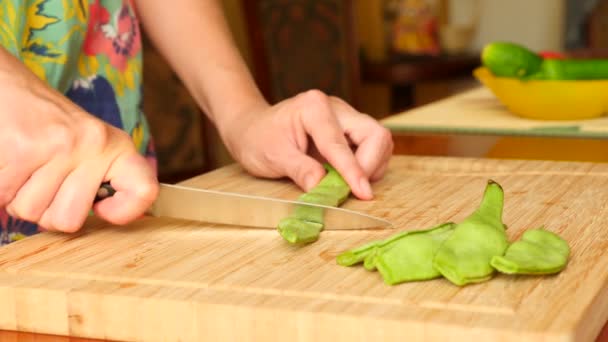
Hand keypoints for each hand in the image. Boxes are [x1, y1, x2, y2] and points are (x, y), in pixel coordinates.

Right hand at [0, 48, 157, 231]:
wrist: (5, 83)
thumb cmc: (44, 122)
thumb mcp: (86, 144)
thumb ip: (98, 178)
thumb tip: (107, 216)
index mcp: (116, 146)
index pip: (145, 192)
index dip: (124, 212)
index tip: (102, 208)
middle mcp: (94, 144)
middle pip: (69, 221)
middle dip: (45, 210)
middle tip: (39, 178)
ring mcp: (60, 147)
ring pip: (32, 212)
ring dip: (17, 197)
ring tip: (21, 164)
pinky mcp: (22, 150)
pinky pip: (4, 198)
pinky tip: (7, 163)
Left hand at [219, 90, 392, 199]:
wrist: (253, 128)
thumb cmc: (258, 139)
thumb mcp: (273, 157)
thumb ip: (300, 171)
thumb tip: (322, 187)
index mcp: (314, 108)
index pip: (341, 144)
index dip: (353, 171)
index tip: (363, 194)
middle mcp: (337, 108)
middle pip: (375, 134)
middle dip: (370, 166)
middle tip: (354, 190)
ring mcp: (346, 117)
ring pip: (379, 141)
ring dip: (371, 166)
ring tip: (347, 183)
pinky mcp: (350, 129)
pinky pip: (373, 147)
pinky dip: (367, 165)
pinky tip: (346, 175)